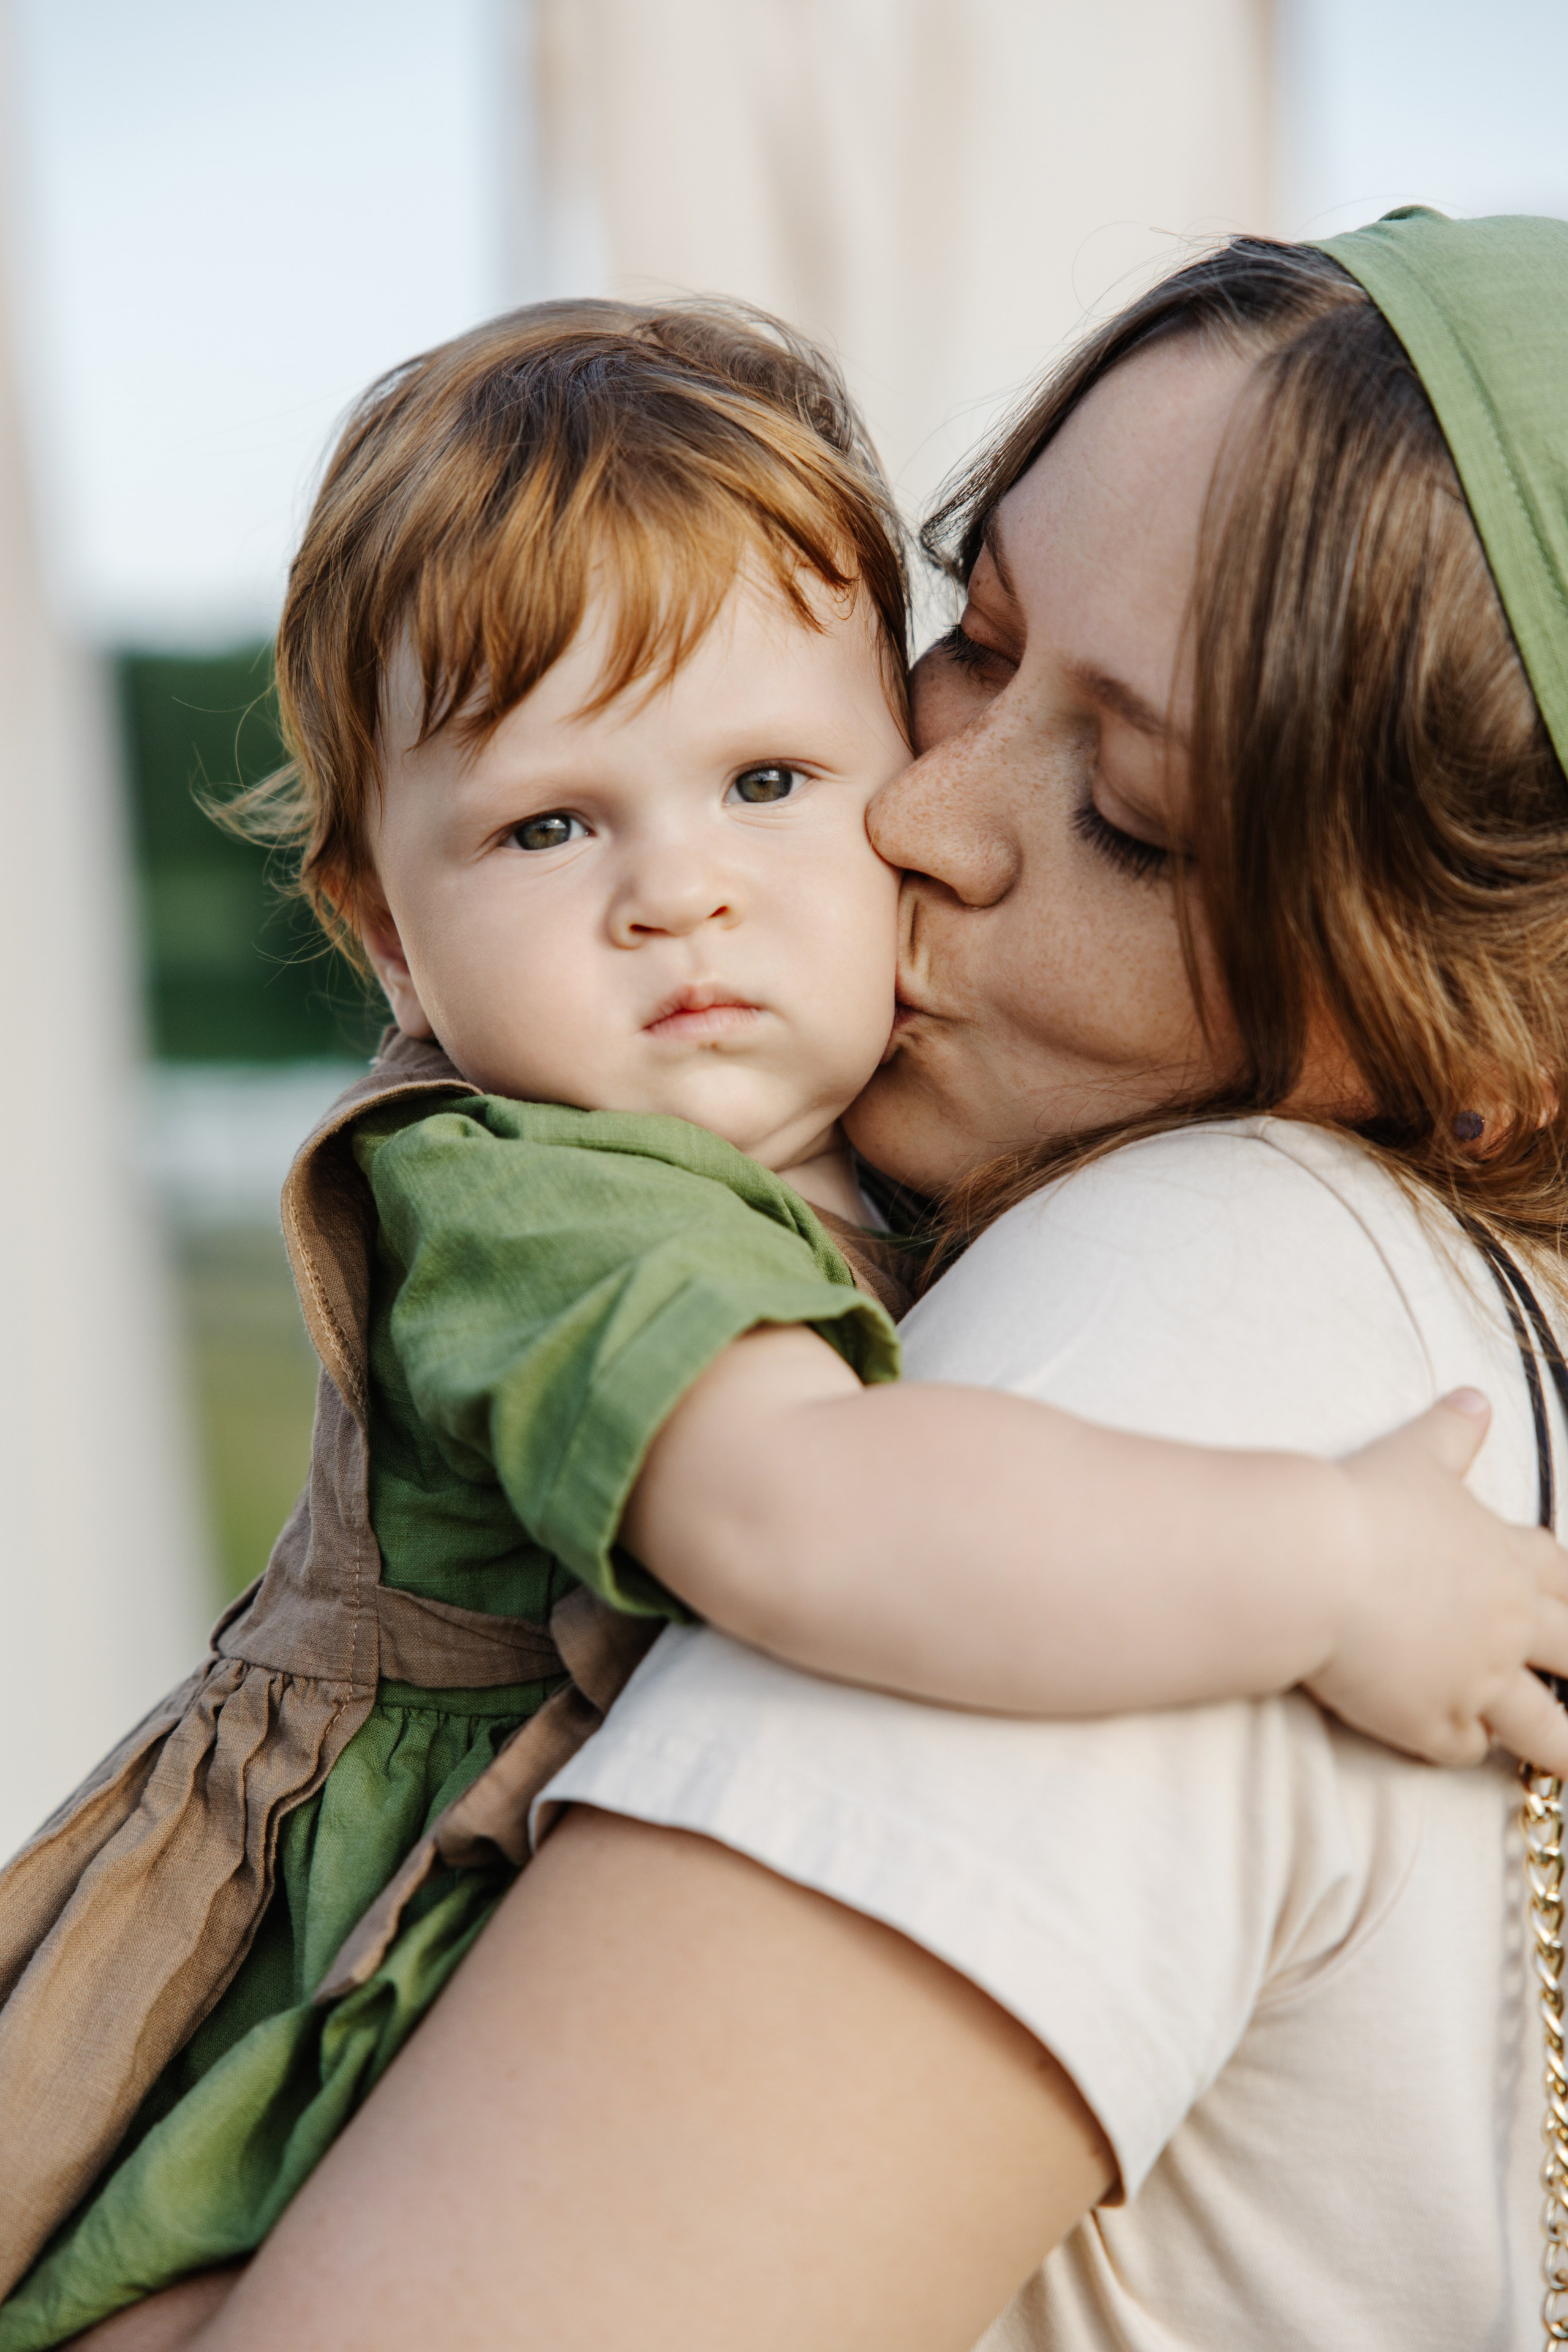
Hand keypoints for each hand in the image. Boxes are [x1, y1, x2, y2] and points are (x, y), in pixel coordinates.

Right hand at [1305, 1390, 1567, 1772]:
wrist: (1310, 1563)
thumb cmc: (1362, 1503)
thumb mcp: (1414, 1455)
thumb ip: (1451, 1432)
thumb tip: (1475, 1396)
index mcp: (1507, 1561)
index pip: (1565, 1579)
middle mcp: (1505, 1625)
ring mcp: (1474, 1679)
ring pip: (1544, 1728)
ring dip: (1562, 1745)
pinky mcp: (1431, 1721)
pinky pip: (1463, 1747)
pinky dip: (1461, 1744)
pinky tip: (1454, 1740)